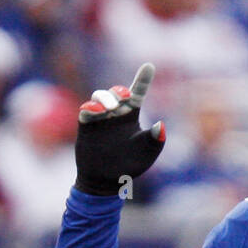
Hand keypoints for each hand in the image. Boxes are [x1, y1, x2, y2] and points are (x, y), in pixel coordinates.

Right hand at [74, 63, 165, 195]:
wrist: (106, 182)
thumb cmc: (129, 167)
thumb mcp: (146, 154)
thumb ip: (155, 141)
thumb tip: (161, 126)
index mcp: (132, 116)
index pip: (138, 93)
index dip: (143, 79)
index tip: (149, 66)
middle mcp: (116, 113)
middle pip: (117, 92)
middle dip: (119, 91)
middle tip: (124, 97)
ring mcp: (100, 117)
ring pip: (100, 96)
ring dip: (105, 97)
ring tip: (109, 108)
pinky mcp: (86, 124)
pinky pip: (86, 109)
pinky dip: (90, 107)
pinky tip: (96, 111)